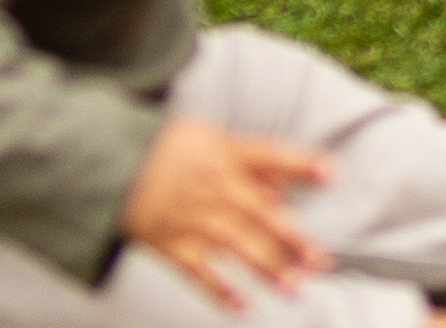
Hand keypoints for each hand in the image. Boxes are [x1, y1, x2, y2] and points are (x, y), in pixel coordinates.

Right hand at [121, 115, 330, 303]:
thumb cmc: (169, 150)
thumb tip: (283, 190)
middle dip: (292, 239)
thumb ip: (248, 165)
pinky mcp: (172, 245)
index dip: (300, 164)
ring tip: (294, 287)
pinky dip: (219, 291)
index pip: (269, 156)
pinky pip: (198, 273)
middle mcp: (213, 187)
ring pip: (236, 246)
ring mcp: (193, 219)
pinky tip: (242, 307)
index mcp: (225, 154)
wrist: (114, 165)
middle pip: (260, 214)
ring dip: (267, 268)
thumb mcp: (209, 139)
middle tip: (321, 261)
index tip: (330, 174)